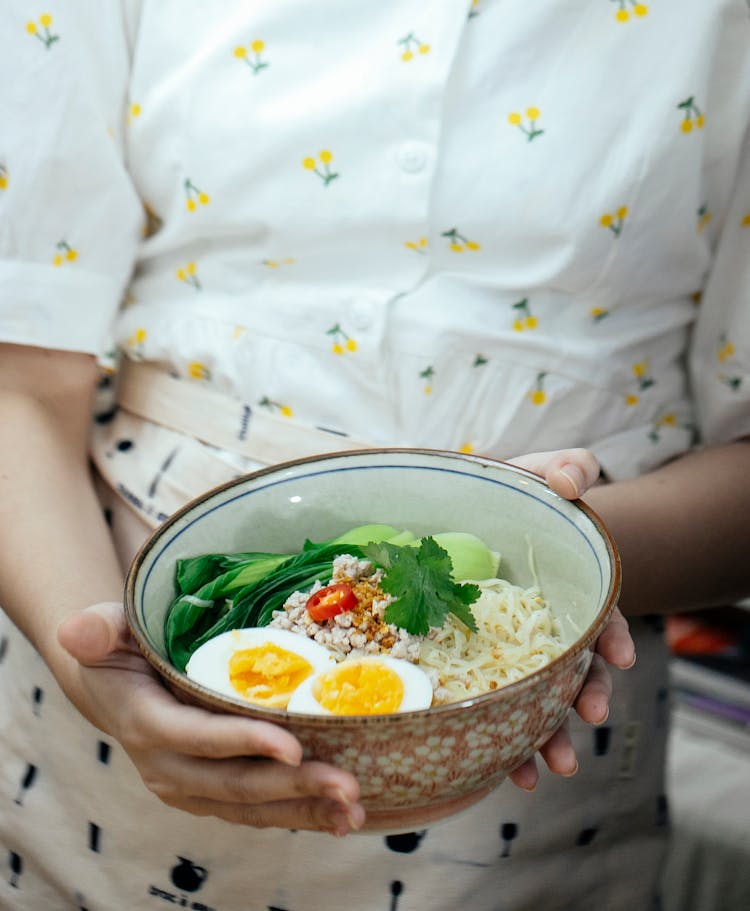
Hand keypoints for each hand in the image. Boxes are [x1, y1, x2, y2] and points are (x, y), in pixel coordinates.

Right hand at [57, 602, 364, 834]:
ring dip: (306, 810)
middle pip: (235, 783)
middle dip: (293, 786)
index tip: (293, 746)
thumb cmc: (120, 648)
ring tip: (353, 807)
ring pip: (252, 807)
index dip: (243, 743)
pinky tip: (342, 816)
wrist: (117, 688)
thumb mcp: (106, 630)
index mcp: (147, 723)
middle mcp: (169, 767)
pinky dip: (300, 814)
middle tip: (347, 783)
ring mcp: (192, 787)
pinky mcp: (212, 794)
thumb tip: (77, 630)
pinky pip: (258, 810)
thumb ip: (97, 628)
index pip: (198, 738)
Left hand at [505, 449, 634, 790]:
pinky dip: (501, 739)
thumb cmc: (513, 496)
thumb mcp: (541, 472)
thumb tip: (570, 483)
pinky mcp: (475, 662)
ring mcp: (514, 648)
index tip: (619, 659)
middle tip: (584, 726)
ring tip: (542, 769)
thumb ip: (569, 468)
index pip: (601, 616)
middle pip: (575, 669)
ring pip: (538, 699)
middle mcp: (548, 625)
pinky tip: (502, 768)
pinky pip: (493, 704)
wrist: (463, 513)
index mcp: (569, 588)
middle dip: (583, 701)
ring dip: (546, 737)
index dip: (612, 637)